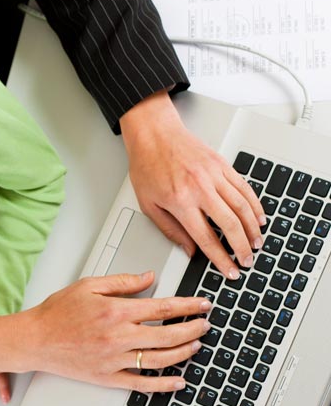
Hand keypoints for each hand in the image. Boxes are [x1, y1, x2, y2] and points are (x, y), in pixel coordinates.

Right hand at [0, 271, 211, 392]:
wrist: (36, 339)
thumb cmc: (58, 311)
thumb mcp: (88, 285)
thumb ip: (122, 281)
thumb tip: (149, 278)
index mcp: (115, 311)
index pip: (162, 308)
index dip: (188, 306)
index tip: (202, 305)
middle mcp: (118, 336)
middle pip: (168, 335)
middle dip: (192, 329)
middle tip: (205, 324)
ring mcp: (115, 359)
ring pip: (160, 359)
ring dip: (183, 352)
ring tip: (196, 345)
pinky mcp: (108, 377)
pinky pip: (142, 383)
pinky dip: (163, 384)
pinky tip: (178, 380)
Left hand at [120, 90, 265, 278]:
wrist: (153, 135)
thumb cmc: (147, 167)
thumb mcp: (148, 204)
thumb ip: (170, 230)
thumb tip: (190, 250)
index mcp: (180, 201)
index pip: (206, 238)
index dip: (221, 258)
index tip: (230, 270)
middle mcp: (200, 188)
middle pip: (231, 225)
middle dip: (243, 248)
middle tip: (248, 261)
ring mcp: (214, 175)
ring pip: (242, 207)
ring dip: (253, 229)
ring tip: (257, 242)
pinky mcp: (222, 164)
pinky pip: (244, 187)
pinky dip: (255, 205)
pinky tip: (258, 217)